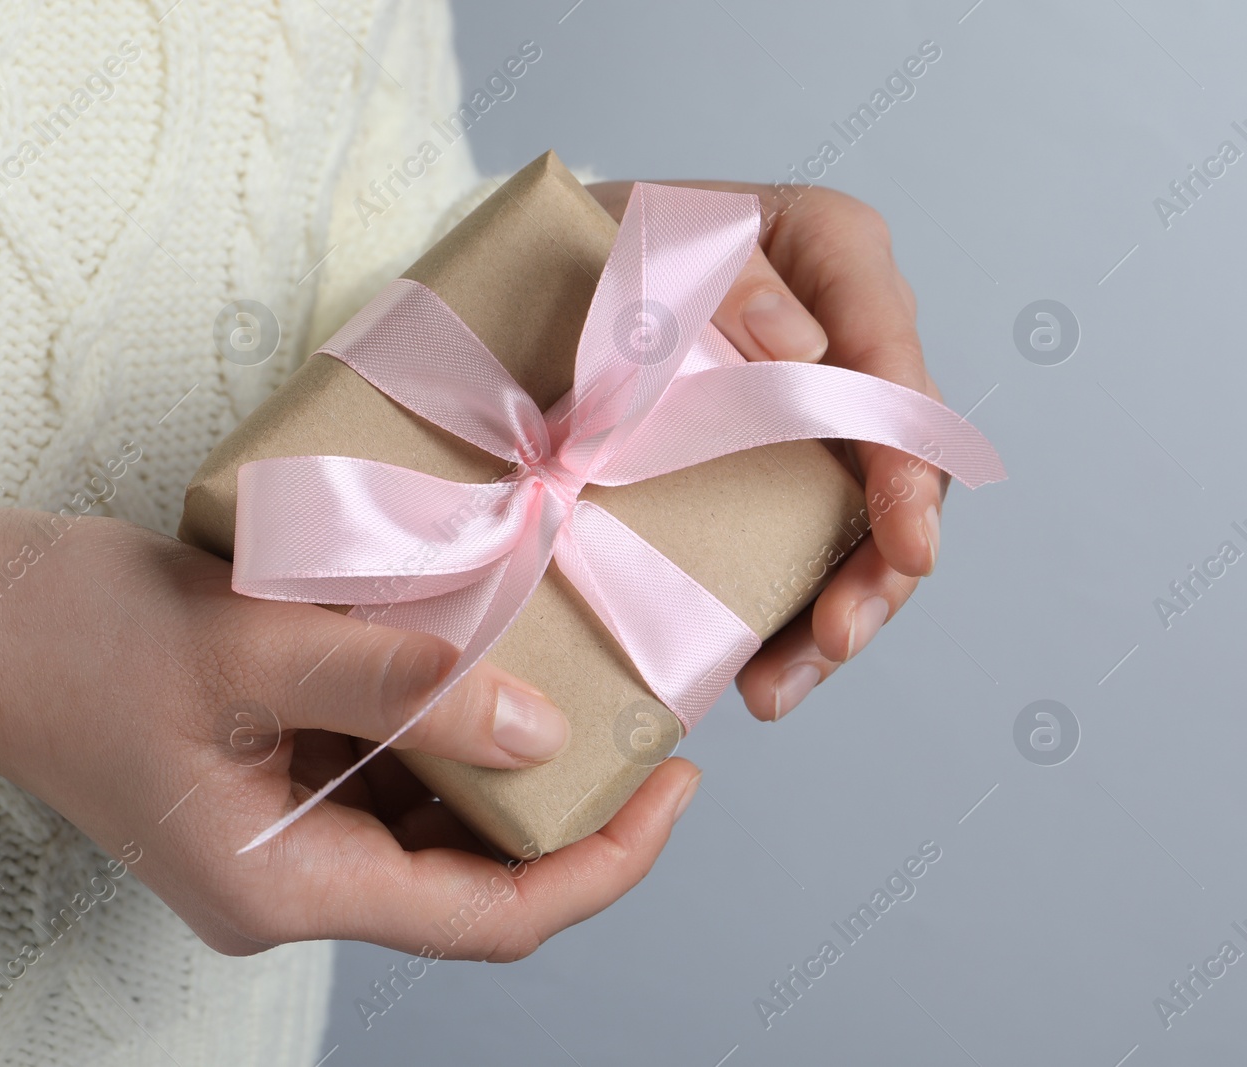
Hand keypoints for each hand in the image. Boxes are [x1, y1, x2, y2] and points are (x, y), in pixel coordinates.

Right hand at [0, 506, 700, 957]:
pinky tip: (481, 655)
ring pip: (434, 820)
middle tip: (640, 710)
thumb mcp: (241, 646)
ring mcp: (277, 830)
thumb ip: (396, 685)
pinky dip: (445, 721)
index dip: (602, 862)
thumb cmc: (66, 636)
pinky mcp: (266, 776)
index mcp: (283, 886)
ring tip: (579, 673)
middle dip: (569, 806)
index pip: (488, 917)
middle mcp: (289, 881)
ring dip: (508, 757)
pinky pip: (387, 767)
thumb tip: (540, 735)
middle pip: (473, 875)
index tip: (675, 782)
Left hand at [588, 180, 944, 720]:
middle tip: (836, 638)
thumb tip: (798, 346)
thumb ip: (724, 276)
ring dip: (833, 613)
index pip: (892, 359)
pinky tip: (753, 675)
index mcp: (832, 253)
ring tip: (778, 685)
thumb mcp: (640, 238)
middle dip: (879, 566)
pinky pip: (800, 551)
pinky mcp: (770, 474)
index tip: (907, 542)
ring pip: (860, 527)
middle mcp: (841, 337)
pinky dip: (780, 618)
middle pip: (898, 463)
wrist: (521, 285)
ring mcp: (810, 415)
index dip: (910, 458)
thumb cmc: (587, 247)